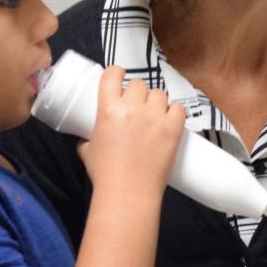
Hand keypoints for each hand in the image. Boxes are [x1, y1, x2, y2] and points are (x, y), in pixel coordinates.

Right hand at [76, 66, 185, 198]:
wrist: (128, 193)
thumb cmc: (105, 174)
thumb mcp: (87, 151)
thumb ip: (87, 137)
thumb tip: (87, 137)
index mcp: (108, 108)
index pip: (113, 75)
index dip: (117, 74)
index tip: (119, 78)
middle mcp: (132, 108)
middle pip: (139, 84)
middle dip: (137, 94)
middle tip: (137, 108)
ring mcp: (154, 117)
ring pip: (159, 94)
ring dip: (156, 102)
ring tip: (153, 117)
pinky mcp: (173, 129)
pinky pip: (178, 108)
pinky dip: (174, 113)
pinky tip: (169, 121)